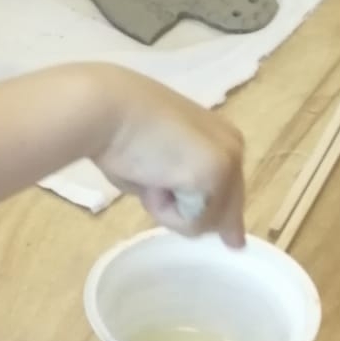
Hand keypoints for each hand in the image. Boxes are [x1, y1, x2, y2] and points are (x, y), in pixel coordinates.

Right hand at [90, 66, 245, 242]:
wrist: (107, 110)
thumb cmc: (118, 134)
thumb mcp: (155, 168)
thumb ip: (181, 192)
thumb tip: (204, 229)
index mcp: (219, 139)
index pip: (226, 193)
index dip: (210, 211)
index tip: (213, 228)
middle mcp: (233, 148)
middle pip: (221, 214)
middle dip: (183, 210)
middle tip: (149, 176)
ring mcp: (229, 162)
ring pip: (204, 222)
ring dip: (169, 210)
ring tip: (147, 173)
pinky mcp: (217, 176)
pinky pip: (192, 223)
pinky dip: (166, 211)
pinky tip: (152, 179)